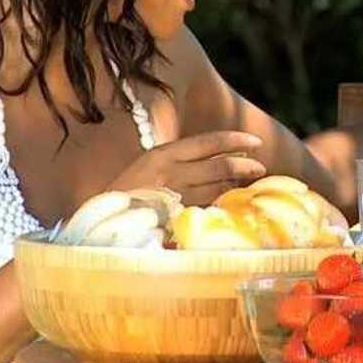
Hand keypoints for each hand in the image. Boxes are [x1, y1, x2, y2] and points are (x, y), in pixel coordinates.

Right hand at [108, 131, 266, 204]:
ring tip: (252, 184)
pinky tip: (234, 204)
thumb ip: (180, 161)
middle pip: (218, 166)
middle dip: (245, 166)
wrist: (102, 221)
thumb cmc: (128, 193)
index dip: (235, 141)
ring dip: (237, 186)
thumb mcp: (149, 166)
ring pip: (216, 189)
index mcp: (163, 154)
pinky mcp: (175, 218)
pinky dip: (222, 204)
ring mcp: (174, 197)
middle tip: (261, 168)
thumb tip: (218, 157)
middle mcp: (170, 173)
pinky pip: (207, 208)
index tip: (256, 142)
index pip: (207, 142)